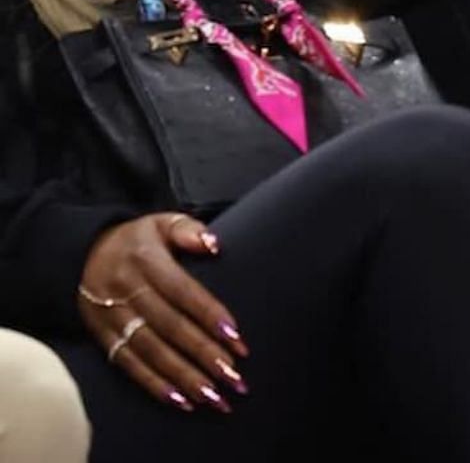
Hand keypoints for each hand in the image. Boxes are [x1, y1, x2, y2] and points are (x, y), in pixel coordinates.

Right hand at [79, 213, 246, 412]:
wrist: (80, 252)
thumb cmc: (135, 240)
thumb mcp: (160, 222)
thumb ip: (188, 230)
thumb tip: (214, 244)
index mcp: (146, 260)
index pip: (182, 291)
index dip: (209, 314)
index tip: (236, 336)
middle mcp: (126, 291)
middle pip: (169, 327)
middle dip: (203, 354)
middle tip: (234, 377)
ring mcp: (111, 316)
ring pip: (150, 351)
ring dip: (183, 376)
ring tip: (213, 395)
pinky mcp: (101, 336)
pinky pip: (127, 364)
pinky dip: (153, 384)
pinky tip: (180, 400)